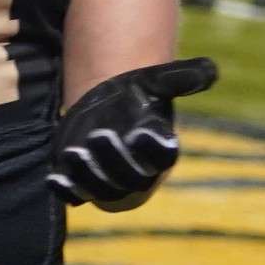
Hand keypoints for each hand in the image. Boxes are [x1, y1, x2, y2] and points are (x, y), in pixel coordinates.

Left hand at [51, 57, 217, 211]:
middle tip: (99, 134)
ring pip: (102, 190)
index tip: (143, 132)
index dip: (154, 148)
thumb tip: (210, 69)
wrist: (105, 109)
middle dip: (115, 159)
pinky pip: (75, 195)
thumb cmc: (135, 96)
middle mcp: (137, 170)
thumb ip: (179, 78)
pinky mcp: (81, 182)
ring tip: (73, 151)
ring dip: (88, 175)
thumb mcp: (154, 82)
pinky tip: (54, 178)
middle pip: (131, 177)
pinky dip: (66, 190)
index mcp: (159, 148)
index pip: (163, 156)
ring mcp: (109, 180)